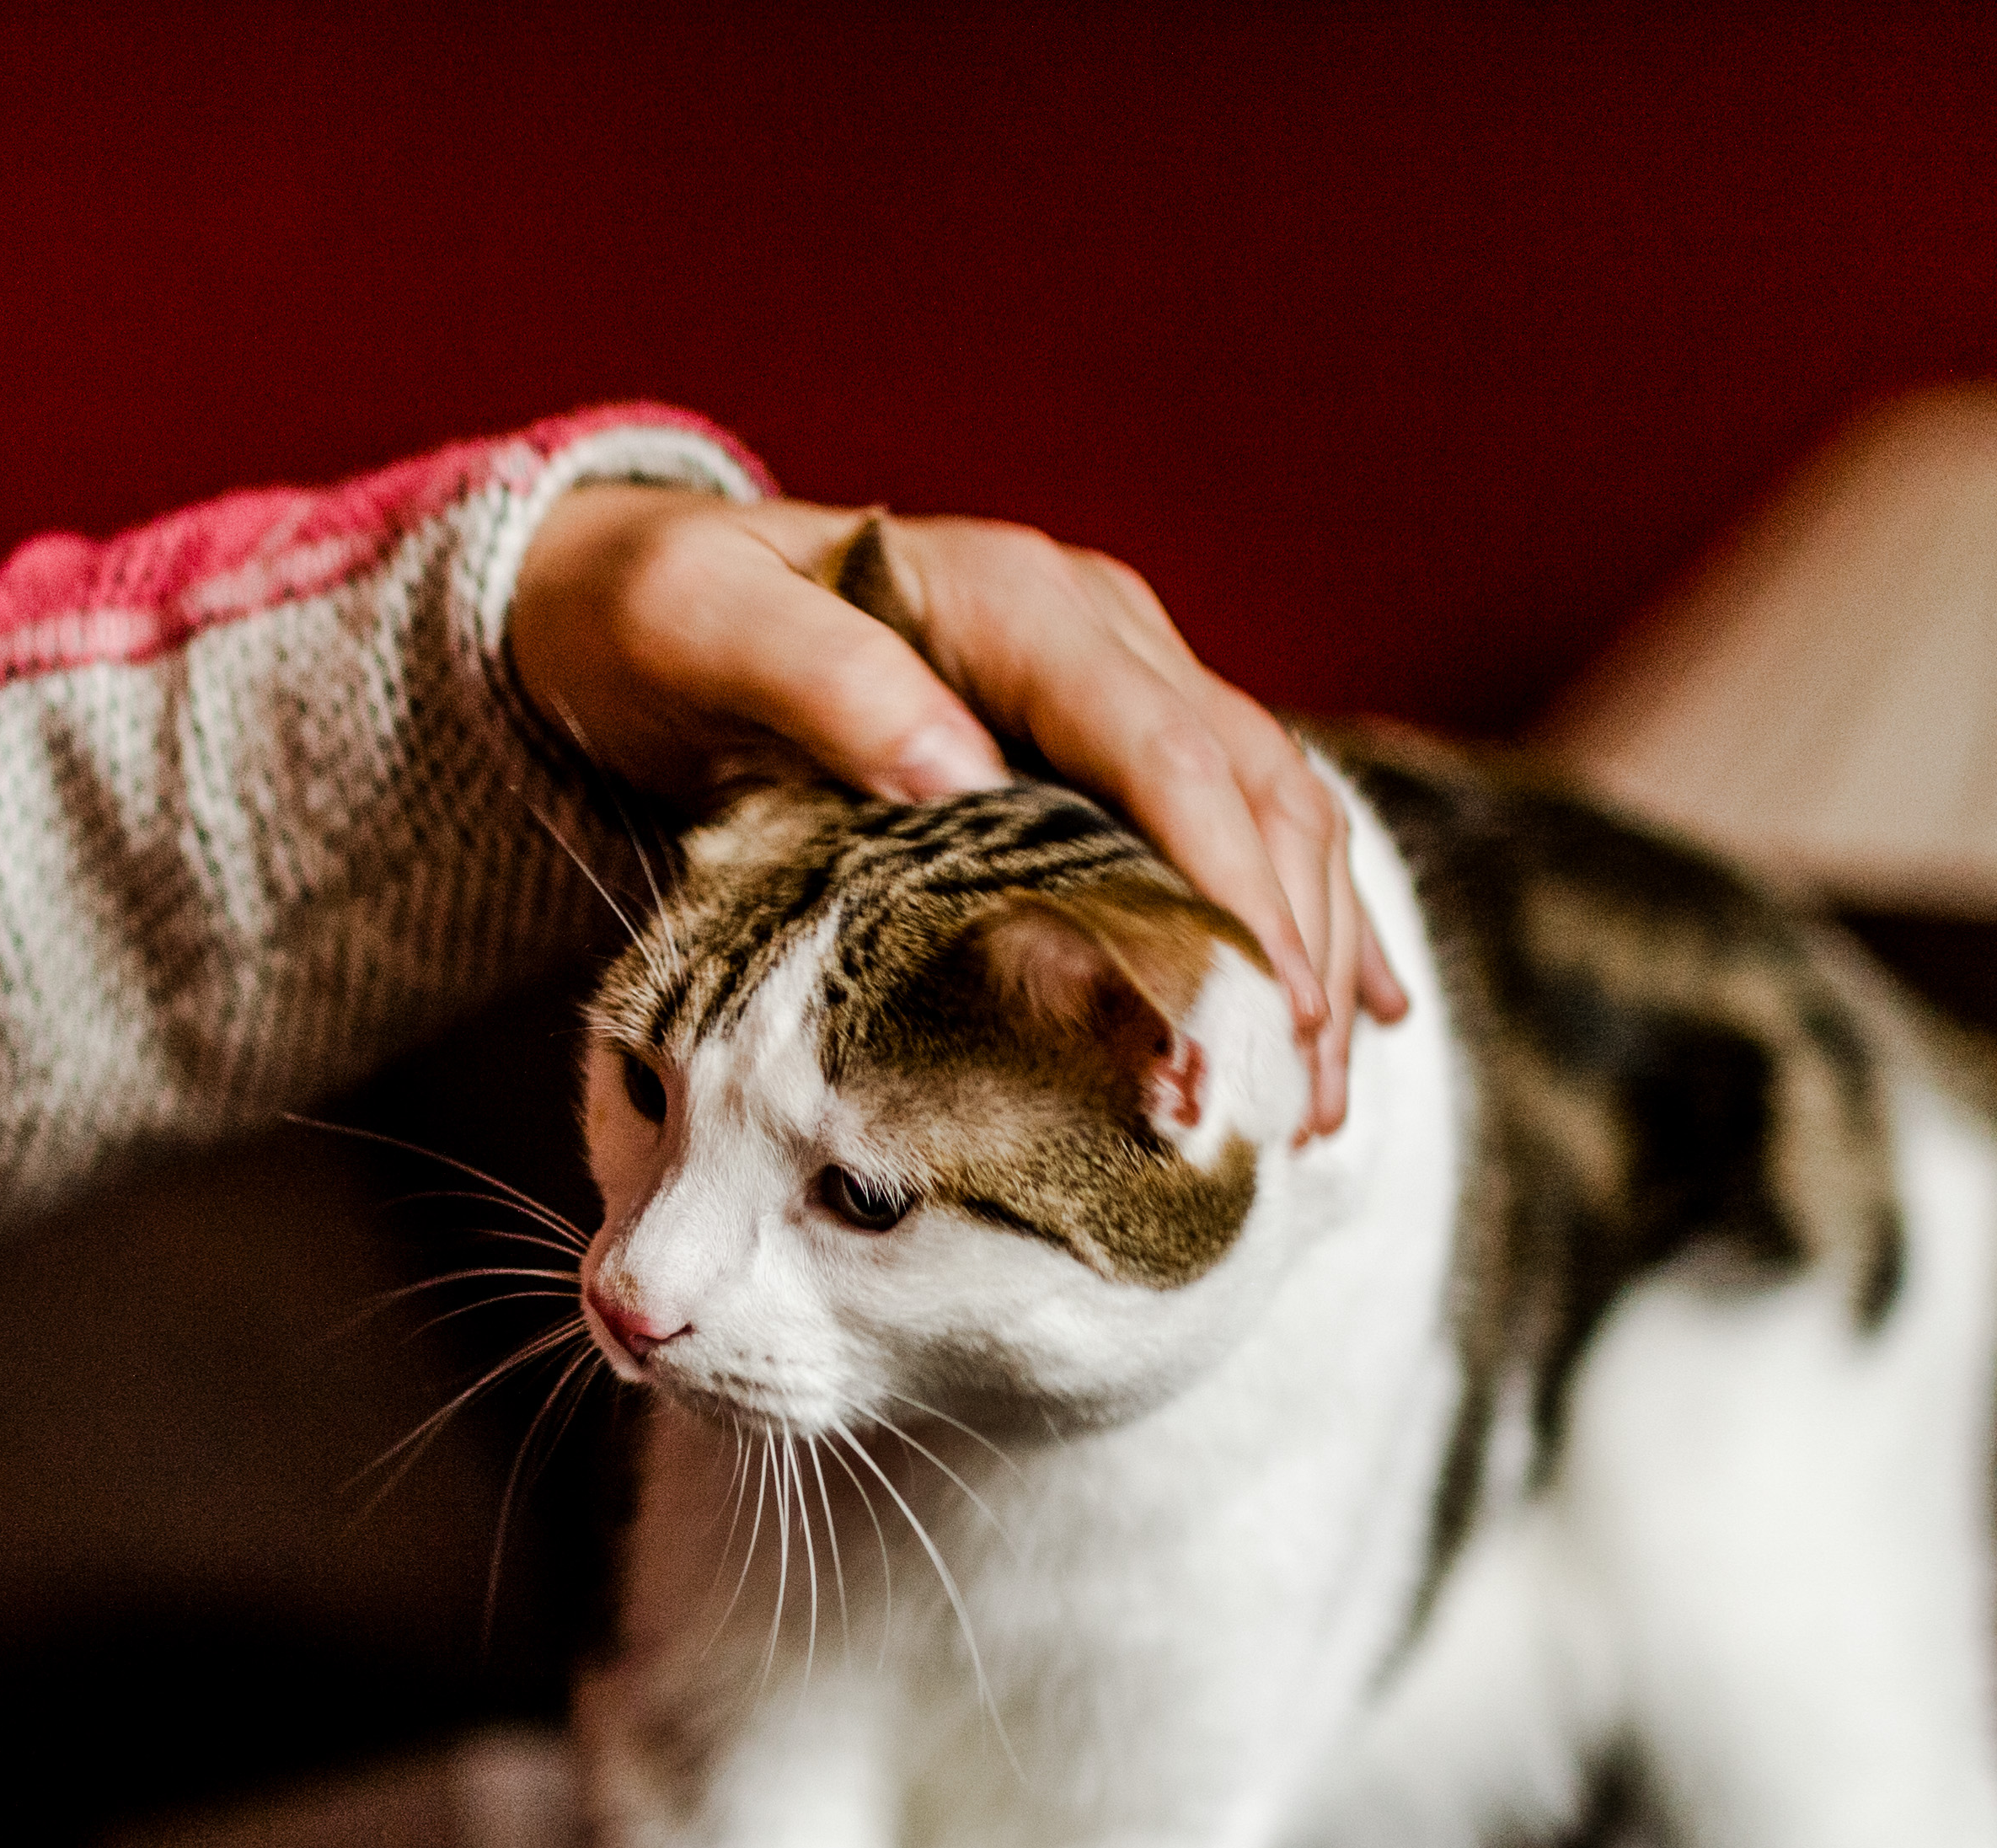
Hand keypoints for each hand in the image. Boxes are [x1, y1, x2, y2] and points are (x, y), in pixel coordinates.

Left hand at [510, 486, 1410, 1134]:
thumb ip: (825, 685)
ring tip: (1320, 1099)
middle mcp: (1097, 627)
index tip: (1262, 1007)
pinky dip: (1305, 917)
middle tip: (1299, 1101)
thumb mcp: (701, 630)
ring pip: (1274, 808)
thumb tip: (960, 774)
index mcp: (1017, 600)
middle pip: (1250, 787)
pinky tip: (1358, 1016)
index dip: (1231, 883)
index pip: (1167, 748)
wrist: (639, 596)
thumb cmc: (656, 618)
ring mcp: (1117, 675)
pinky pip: (1245, 821)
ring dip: (1314, 951)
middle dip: (1294, 946)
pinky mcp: (1111, 733)